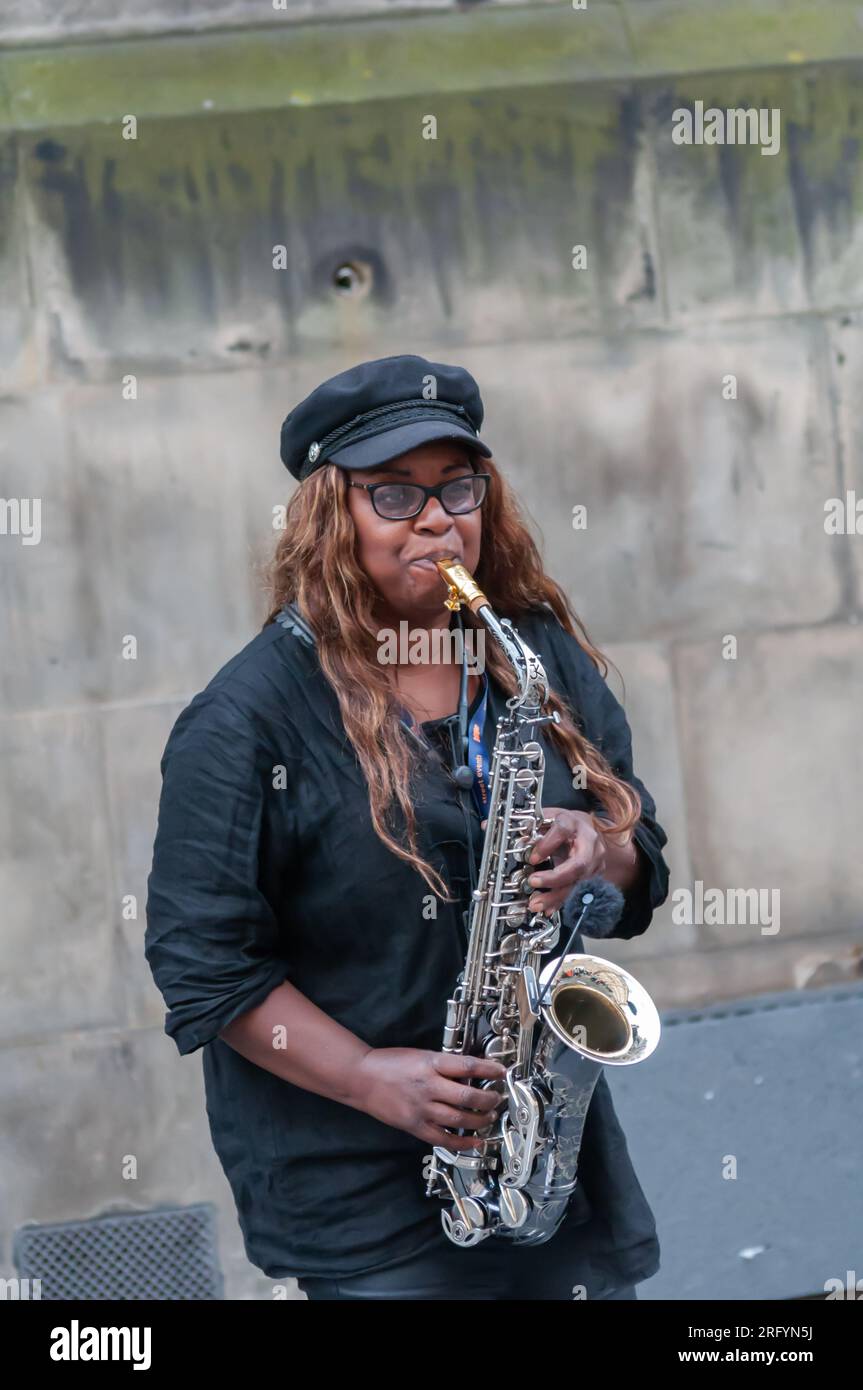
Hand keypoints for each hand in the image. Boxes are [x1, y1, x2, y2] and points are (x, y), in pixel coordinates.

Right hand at [349, 1047, 506, 1150]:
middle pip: (468, 1096)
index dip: (489, 1069)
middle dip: (489, 1099)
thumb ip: (444, 1065)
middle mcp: (429, 1087)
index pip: (467, 1066)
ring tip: (490, 1116)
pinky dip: (463, 1142)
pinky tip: (475, 1141)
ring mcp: (422, 1109)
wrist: (362, 1079)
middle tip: (497, 1098)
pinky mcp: (415, 1126)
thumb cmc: (390, 1063)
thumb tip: (471, 1072)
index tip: (502, 1071)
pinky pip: (444, 1139)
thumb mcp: (421, 1056)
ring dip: (481, 1119)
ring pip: (460, 1119)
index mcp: (431, 1064)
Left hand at [522, 806, 608, 914]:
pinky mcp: (593, 876)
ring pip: (578, 883)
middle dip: (554, 878)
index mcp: (574, 824)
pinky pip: (577, 892)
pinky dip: (560, 901)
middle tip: (533, 882)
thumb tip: (521, 844)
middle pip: (578, 864)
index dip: (547, 844)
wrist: (585, 829)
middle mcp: (590, 843)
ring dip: (555, 896)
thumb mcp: (548, 819)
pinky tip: (548, 908)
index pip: (563, 831)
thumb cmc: (565, 824)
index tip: (532, 857)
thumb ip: (534, 829)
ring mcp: (595, 862)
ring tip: (536, 903)